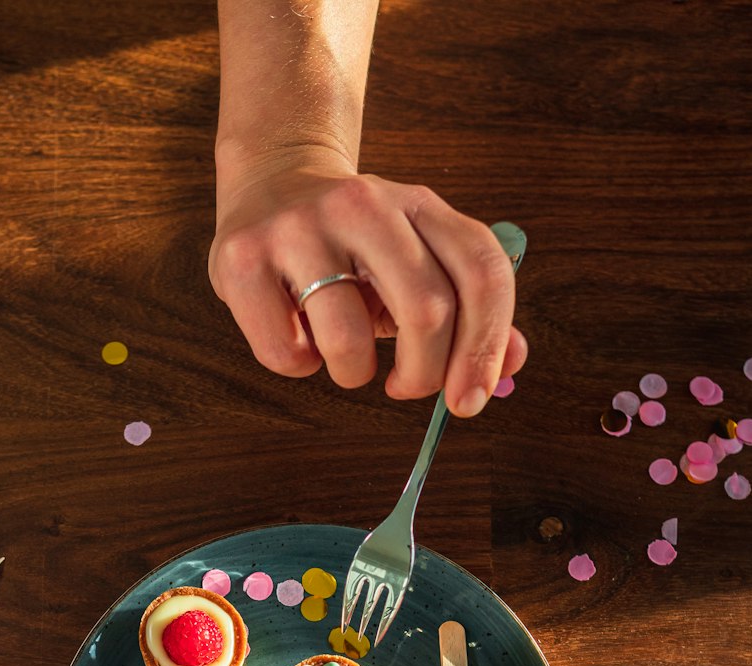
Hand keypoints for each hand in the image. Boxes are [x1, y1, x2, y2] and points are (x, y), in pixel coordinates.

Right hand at [209, 148, 527, 416]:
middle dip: (423, 375)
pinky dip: (300, 366)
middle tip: (406, 388)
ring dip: (353, 374)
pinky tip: (297, 335)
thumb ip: (469, 311)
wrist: (270, 180)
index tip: (470, 399)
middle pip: (426, 310)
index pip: (480, 272)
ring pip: (348, 342)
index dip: (486, 345)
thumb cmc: (355, 245)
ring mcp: (298, 227)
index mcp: (419, 204)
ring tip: (345, 355)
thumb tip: (509, 365)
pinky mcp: (242, 258)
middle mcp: (363, 204)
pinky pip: (286, 353)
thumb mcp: (418, 261)